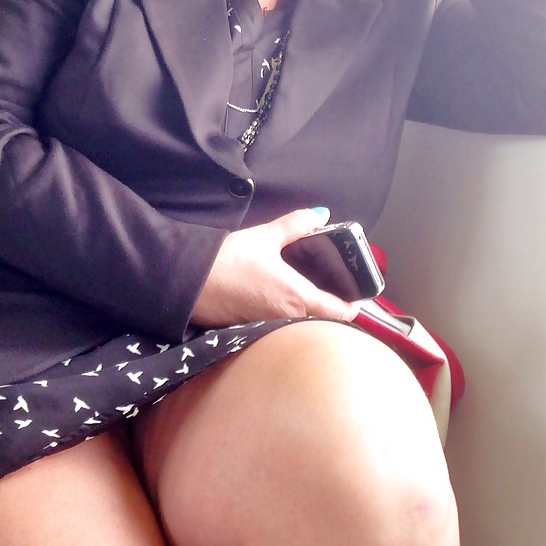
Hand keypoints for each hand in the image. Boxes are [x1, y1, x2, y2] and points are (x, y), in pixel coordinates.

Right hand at [190, 207, 360, 326]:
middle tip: (328, 289)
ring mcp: (268, 328)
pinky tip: (271, 300)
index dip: (351, 305)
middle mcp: (287, 320)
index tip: (356, 298)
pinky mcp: (250, 330)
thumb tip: (320, 214)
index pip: (338, 311)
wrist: (188, 284)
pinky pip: (276, 328)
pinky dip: (281, 316)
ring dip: (304, 314)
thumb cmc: (228, 261)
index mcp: (298, 297)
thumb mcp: (264, 236)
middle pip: (320, 321)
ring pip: (298, 326)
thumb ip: (296, 225)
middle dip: (327, 308)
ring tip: (302, 293)